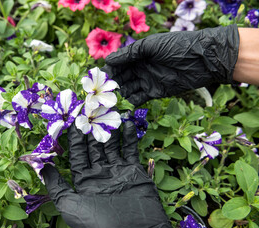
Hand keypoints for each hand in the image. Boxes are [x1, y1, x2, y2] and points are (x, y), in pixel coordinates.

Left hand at [41, 122, 180, 227]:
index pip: (76, 152)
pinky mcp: (133, 171)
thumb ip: (56, 186)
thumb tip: (42, 167)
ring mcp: (117, 170)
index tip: (74, 118)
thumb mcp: (70, 206)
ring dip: (111, 128)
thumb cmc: (99, 223)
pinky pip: (131, 150)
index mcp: (83, 179)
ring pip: (112, 144)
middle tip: (93, 109)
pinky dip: (129, 136)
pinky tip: (127, 122)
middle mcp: (99, 173)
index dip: (74, 136)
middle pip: (94, 145)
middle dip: (93, 128)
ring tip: (110, 110)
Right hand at [102, 24, 238, 105]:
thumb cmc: (177, 47)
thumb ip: (130, 53)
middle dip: (112, 85)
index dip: (109, 71)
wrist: (203, 59)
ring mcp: (148, 80)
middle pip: (121, 78)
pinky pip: (139, 98)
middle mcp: (141, 67)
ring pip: (128, 89)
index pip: (119, 64)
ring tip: (109, 102)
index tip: (99, 79)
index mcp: (139, 54)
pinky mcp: (155, 92)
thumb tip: (108, 61)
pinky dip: (131, 102)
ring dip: (119, 95)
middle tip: (102, 94)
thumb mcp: (151, 46)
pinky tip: (122, 106)